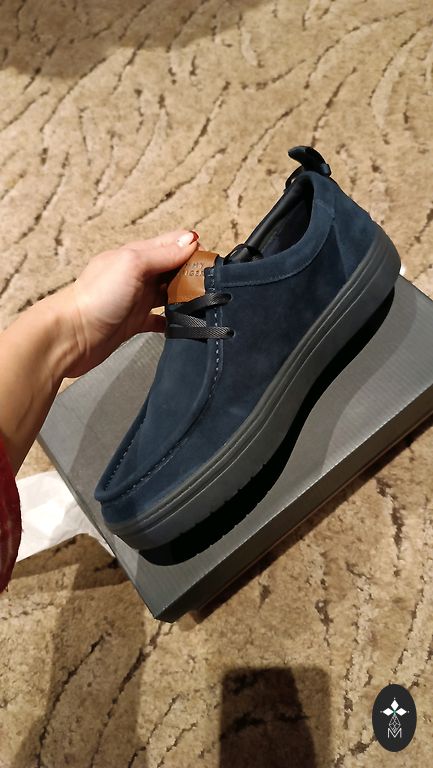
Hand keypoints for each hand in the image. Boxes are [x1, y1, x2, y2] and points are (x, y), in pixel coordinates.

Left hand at [53, 229, 198, 376]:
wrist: (71, 336)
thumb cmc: (96, 297)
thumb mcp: (133, 264)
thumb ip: (163, 253)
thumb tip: (190, 239)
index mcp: (134, 255)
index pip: (169, 245)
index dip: (191, 248)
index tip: (212, 259)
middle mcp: (135, 276)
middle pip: (171, 270)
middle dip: (191, 273)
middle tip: (213, 283)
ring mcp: (134, 301)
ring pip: (167, 294)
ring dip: (184, 296)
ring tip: (204, 302)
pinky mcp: (133, 324)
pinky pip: (158, 320)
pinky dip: (172, 322)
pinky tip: (184, 325)